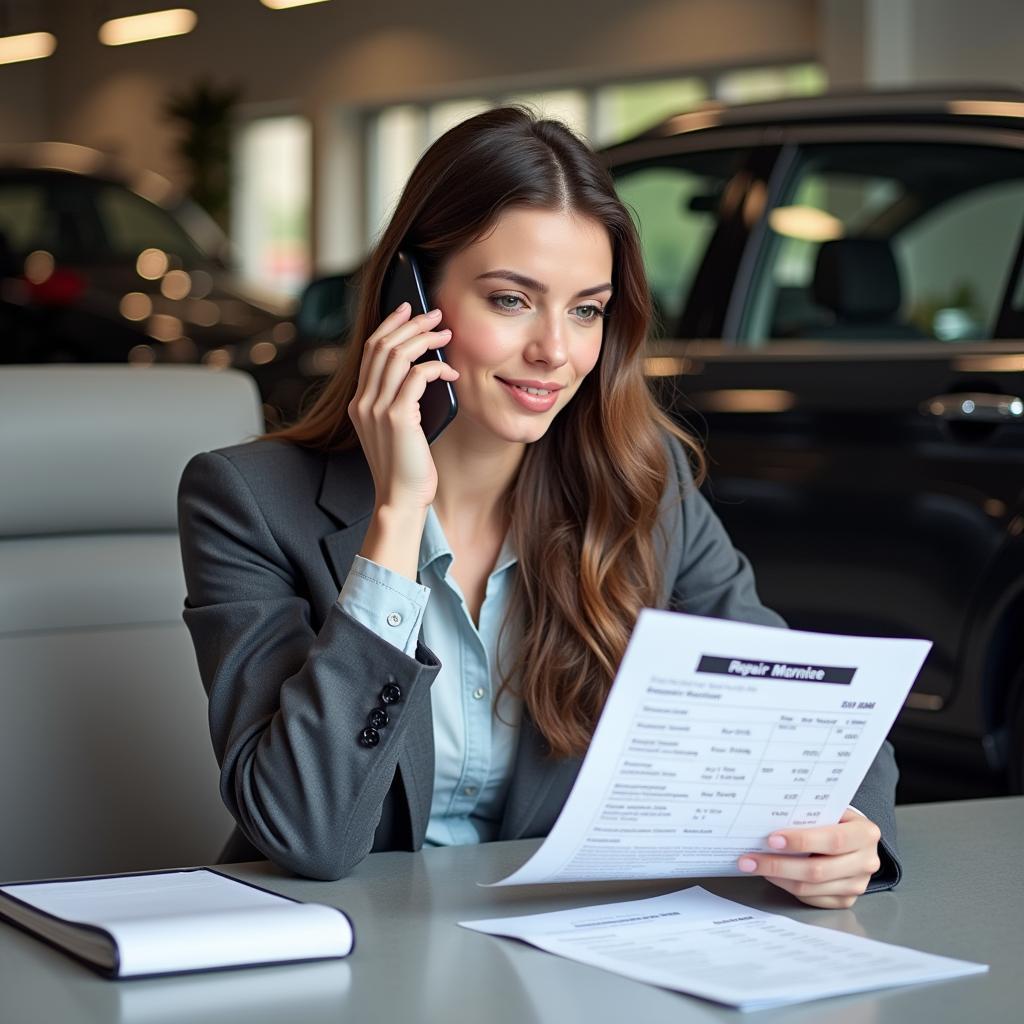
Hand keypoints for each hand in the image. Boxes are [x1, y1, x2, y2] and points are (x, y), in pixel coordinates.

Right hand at [348, 302, 459, 511]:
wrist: (400, 499)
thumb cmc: (407, 468)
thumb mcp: (397, 429)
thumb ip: (399, 402)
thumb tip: (423, 371)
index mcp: (359, 403)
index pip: (370, 351)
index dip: (389, 325)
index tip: (408, 310)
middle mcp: (362, 402)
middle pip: (383, 345)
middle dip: (411, 324)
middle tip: (436, 316)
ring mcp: (377, 409)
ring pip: (398, 355)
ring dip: (425, 339)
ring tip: (446, 335)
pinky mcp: (397, 418)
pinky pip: (417, 377)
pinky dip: (436, 367)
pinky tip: (450, 373)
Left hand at [737, 808, 881, 908]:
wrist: (857, 838)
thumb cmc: (837, 819)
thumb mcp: (831, 809)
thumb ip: (810, 814)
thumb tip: (768, 819)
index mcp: (865, 834)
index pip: (833, 840)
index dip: (801, 841)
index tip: (772, 839)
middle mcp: (866, 862)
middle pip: (818, 870)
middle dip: (779, 864)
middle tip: (750, 859)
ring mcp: (857, 885)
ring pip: (810, 888)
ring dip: (777, 877)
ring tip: (754, 866)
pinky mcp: (845, 900)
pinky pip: (810, 898)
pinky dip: (787, 887)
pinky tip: (772, 875)